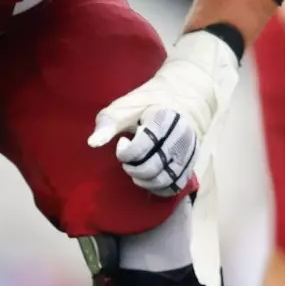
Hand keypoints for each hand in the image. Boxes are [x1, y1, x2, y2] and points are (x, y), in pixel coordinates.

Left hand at [89, 30, 240, 196]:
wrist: (183, 98)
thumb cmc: (149, 103)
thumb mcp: (125, 106)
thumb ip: (108, 123)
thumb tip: (92, 143)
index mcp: (164, 119)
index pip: (139, 150)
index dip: (124, 151)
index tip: (123, 141)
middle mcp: (181, 137)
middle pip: (150, 169)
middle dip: (132, 167)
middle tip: (128, 157)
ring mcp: (189, 152)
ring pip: (163, 181)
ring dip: (143, 180)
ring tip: (138, 166)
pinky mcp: (192, 163)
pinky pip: (174, 186)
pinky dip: (157, 187)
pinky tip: (148, 177)